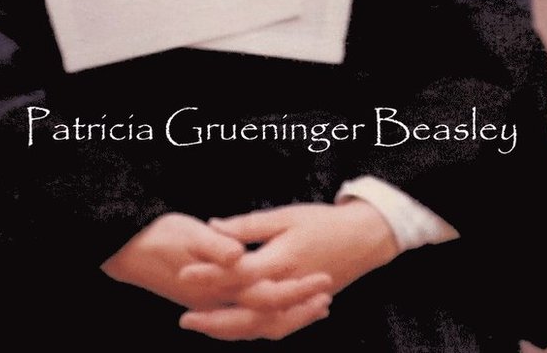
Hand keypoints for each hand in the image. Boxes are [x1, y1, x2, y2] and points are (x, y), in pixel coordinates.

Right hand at [100, 212, 331, 324]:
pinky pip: (247, 317)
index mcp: (217, 287)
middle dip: (299, 312)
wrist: (129, 251)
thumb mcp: (189, 234)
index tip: (323, 281)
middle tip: (327, 298)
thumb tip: (241, 256)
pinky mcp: (211, 302)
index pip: (266, 297)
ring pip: (258, 324)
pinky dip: (269, 313)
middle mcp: (217, 304)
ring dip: (288, 316)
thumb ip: (217, 247)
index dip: (297, 292)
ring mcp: (214, 307)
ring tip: (317, 305)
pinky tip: (282, 300)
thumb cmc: (159, 237)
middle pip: (266, 320)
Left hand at [178, 201, 398, 339]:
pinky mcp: (300, 309)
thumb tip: (213, 226)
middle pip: (244, 313)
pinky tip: (235, 328)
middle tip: (184, 319)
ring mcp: (295, 304)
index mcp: (280, 262)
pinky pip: (273, 327)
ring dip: (229, 330)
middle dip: (213, 318)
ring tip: (203, 326)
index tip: (183, 272)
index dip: (209, 273)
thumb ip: (248, 226)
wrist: (363, 239)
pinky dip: (253, 330)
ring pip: (258, 327)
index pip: (237, 273)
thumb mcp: (285, 216)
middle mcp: (286, 289)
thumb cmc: (323, 222)